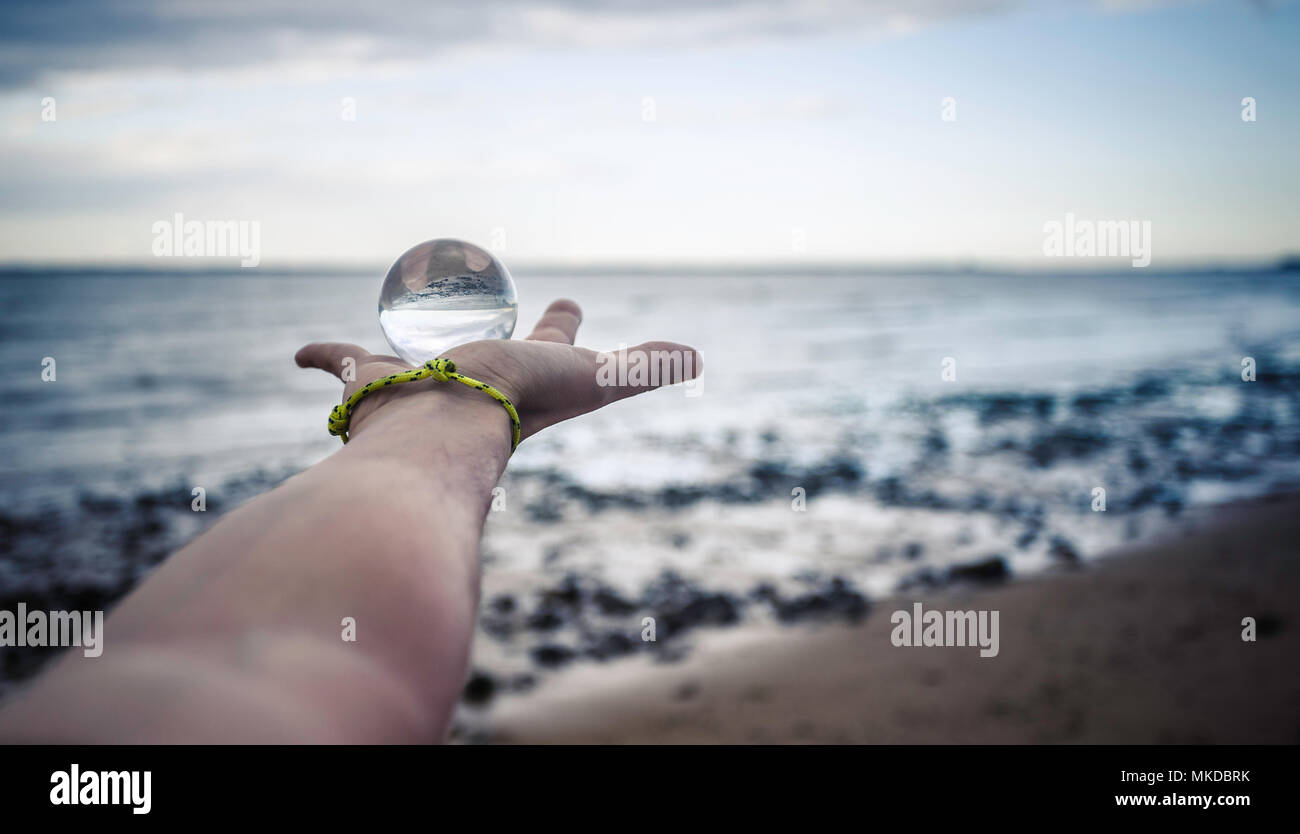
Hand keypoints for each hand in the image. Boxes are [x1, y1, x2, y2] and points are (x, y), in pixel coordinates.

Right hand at [295, 299, 702, 443]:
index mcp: (527, 376)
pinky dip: (322, 360)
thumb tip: (703, 356)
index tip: (570, 303)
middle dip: (500, 335)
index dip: (564, 324)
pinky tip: (300, 355)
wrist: (444, 432)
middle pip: (489, 350)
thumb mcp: (597, 378)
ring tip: (389, 334)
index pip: (554, 342)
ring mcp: (421, 385)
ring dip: (401, 354)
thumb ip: (649, 366)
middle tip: (497, 309)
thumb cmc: (521, 402)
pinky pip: (342, 366)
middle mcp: (475, 384)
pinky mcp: (369, 383)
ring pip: (406, 362)